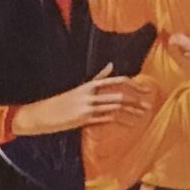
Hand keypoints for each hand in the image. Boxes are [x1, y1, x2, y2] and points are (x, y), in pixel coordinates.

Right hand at [11, 64, 155, 136]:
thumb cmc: (62, 102)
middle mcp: (89, 94)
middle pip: (119, 95)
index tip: (146, 89)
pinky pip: (105, 119)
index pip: (116, 81)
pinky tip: (129, 124)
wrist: (41, 114)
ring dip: (131, 112)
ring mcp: (86, 107)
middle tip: (148, 105)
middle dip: (136, 100)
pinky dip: (119, 121)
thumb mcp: (80, 88)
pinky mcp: (83, 120)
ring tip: (142, 116)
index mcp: (89, 85)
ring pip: (114, 107)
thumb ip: (98, 77)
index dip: (134, 85)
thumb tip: (112, 65)